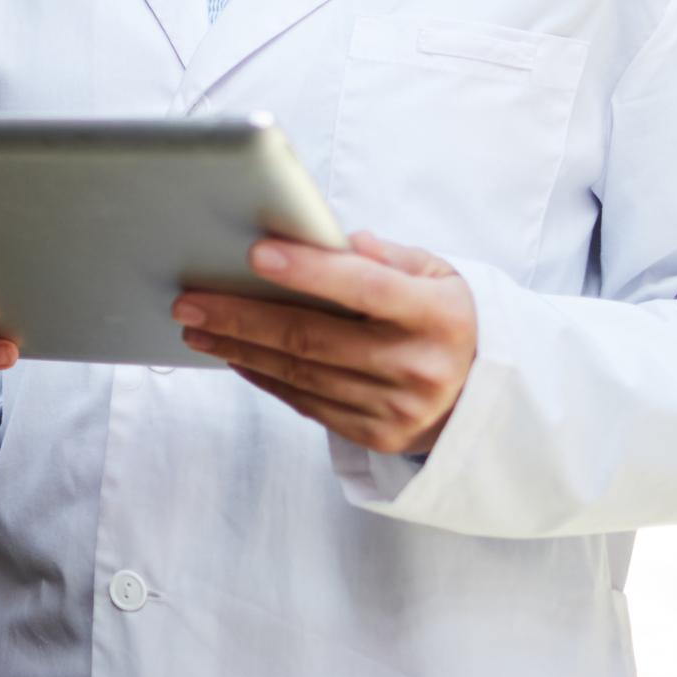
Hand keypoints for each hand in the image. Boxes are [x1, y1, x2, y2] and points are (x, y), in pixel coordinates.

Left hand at [172, 231, 475, 455]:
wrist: (487, 395)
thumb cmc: (447, 318)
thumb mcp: (438, 274)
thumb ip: (388, 256)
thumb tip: (336, 241)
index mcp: (438, 314)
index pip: (365, 288)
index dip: (310, 271)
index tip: (254, 254)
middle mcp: (417, 365)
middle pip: (313, 337)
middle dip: (242, 316)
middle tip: (188, 299)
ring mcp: (396, 407)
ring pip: (300, 374)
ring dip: (239, 348)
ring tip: (196, 325)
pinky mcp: (377, 435)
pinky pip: (306, 403)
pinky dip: (263, 377)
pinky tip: (233, 355)